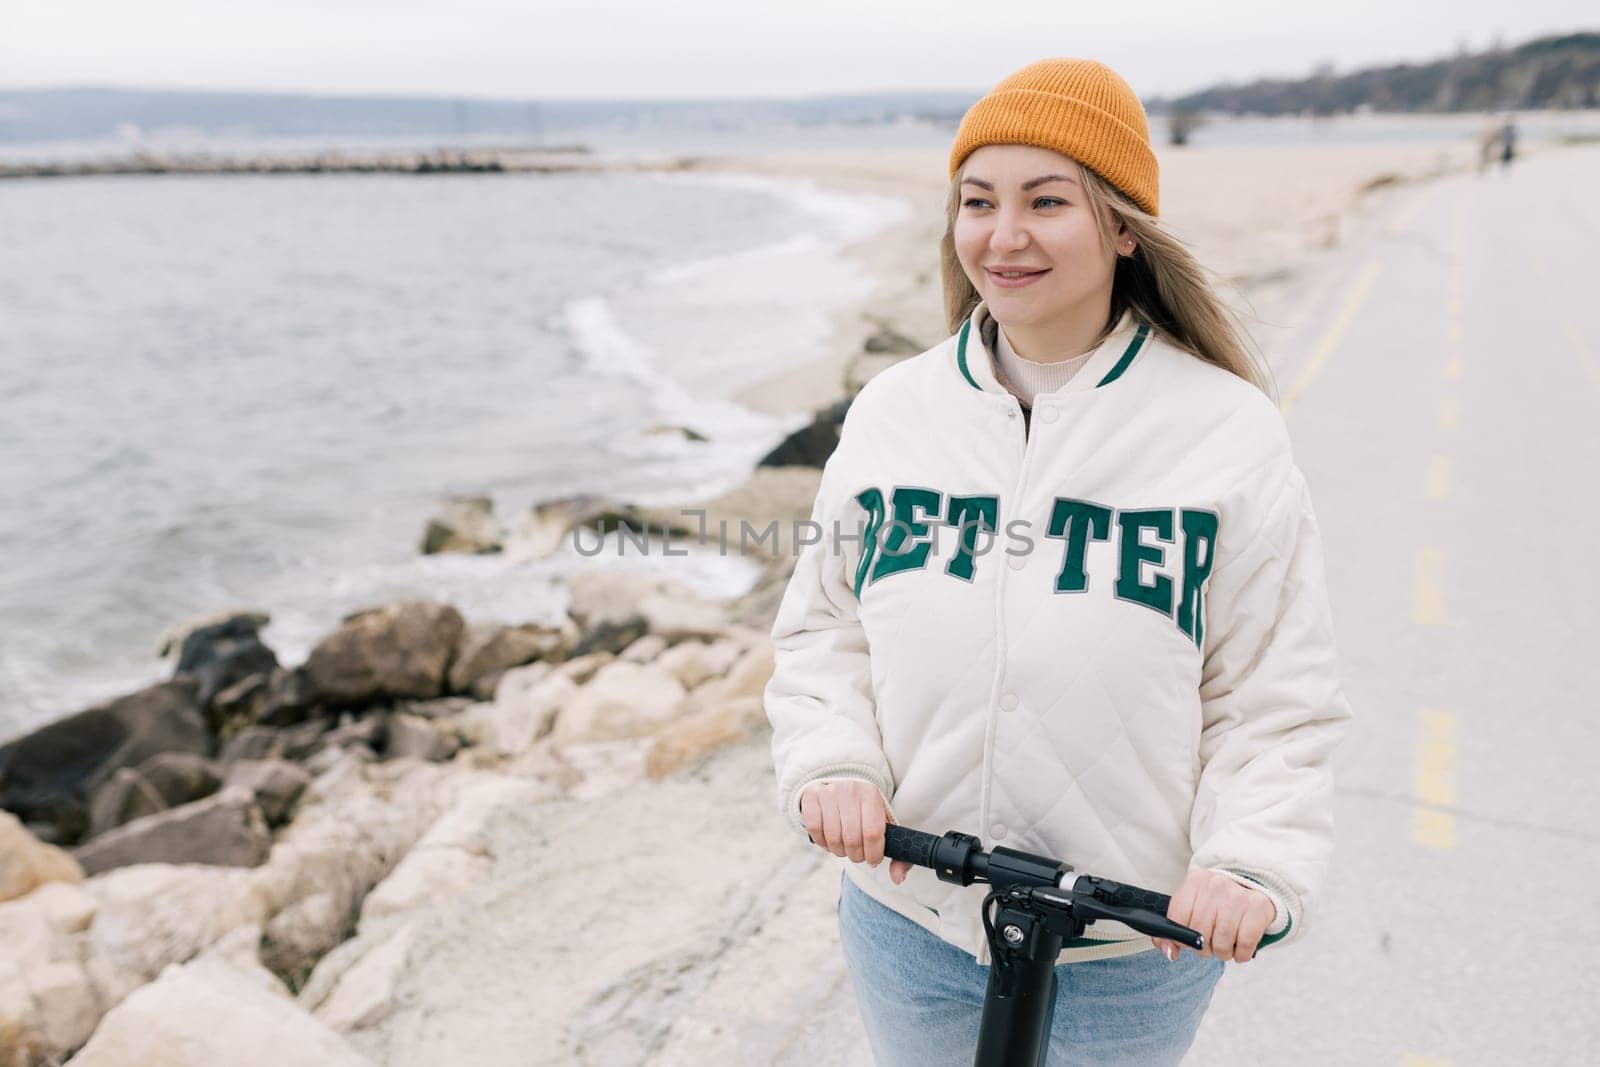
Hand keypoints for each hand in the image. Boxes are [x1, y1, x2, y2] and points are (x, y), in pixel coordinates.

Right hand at [799, 779, 912, 885]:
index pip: (873, 833)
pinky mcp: (811, 795)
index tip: (872, 860)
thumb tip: (898, 879)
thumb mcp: (883, 826)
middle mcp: (851, 790)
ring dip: (839, 851)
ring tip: (844, 848)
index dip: (872, 854)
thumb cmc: (865, 814)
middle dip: (855, 856)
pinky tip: (829, 841)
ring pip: (833, 837)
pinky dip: (822, 843)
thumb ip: (896, 855)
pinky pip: (814, 829)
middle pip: (852, 838)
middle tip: (857, 855)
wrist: (840, 787)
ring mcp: (829, 791)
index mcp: (872, 795)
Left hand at [1151, 869, 1274, 964]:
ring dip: (1223, 953)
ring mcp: (1237, 895)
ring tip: (1225, 945)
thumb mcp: (1192, 906)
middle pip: (1199, 933)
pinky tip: (1240, 948)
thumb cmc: (1216, 903)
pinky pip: (1244, 946)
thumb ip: (1173, 930)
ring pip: (1222, 943)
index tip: (1189, 940)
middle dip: (1204, 948)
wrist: (1251, 887)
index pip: (1177, 918)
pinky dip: (1241, 955)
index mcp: (1194, 882)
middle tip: (1210, 944)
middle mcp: (1214, 885)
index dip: (1181, 938)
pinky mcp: (1257, 908)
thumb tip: (1169, 953)